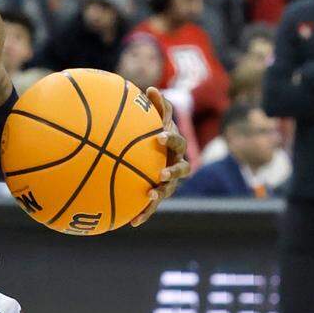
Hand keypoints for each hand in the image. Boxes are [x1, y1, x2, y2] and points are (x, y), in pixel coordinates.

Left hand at [130, 87, 188, 226]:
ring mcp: (170, 182)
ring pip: (168, 190)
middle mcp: (177, 165)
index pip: (176, 141)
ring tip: (149, 196)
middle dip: (172, 172)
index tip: (158, 136)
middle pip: (181, 169)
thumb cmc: (154, 133)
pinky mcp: (159, 195)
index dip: (170, 139)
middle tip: (161, 173)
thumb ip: (156, 107)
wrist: (157, 155)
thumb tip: (151, 88)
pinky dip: (144, 214)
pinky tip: (132, 224)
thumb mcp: (156, 120)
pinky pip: (151, 206)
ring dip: (160, 194)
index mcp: (175, 146)